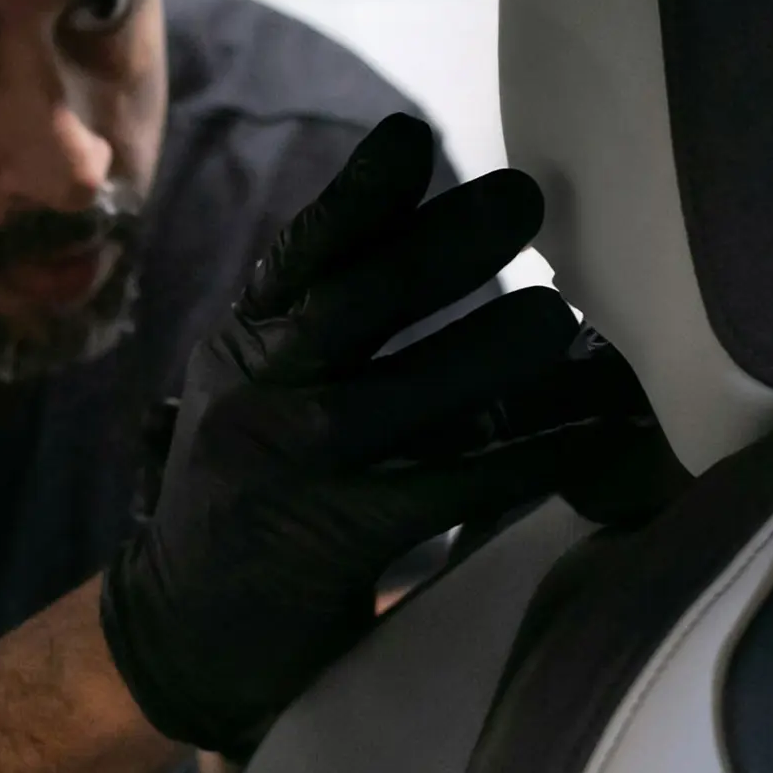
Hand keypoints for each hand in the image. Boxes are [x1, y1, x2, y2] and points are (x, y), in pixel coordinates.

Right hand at [100, 114, 633, 756]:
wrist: (184, 634)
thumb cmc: (253, 498)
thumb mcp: (256, 395)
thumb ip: (320, 330)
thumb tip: (444, 242)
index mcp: (243, 347)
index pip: (301, 255)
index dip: (359, 194)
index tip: (412, 138)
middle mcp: (257, 393)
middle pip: (362, 298)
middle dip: (448, 242)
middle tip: (526, 200)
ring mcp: (294, 465)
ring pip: (415, 389)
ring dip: (501, 347)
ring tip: (562, 318)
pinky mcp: (337, 537)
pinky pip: (453, 483)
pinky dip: (529, 456)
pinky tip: (589, 436)